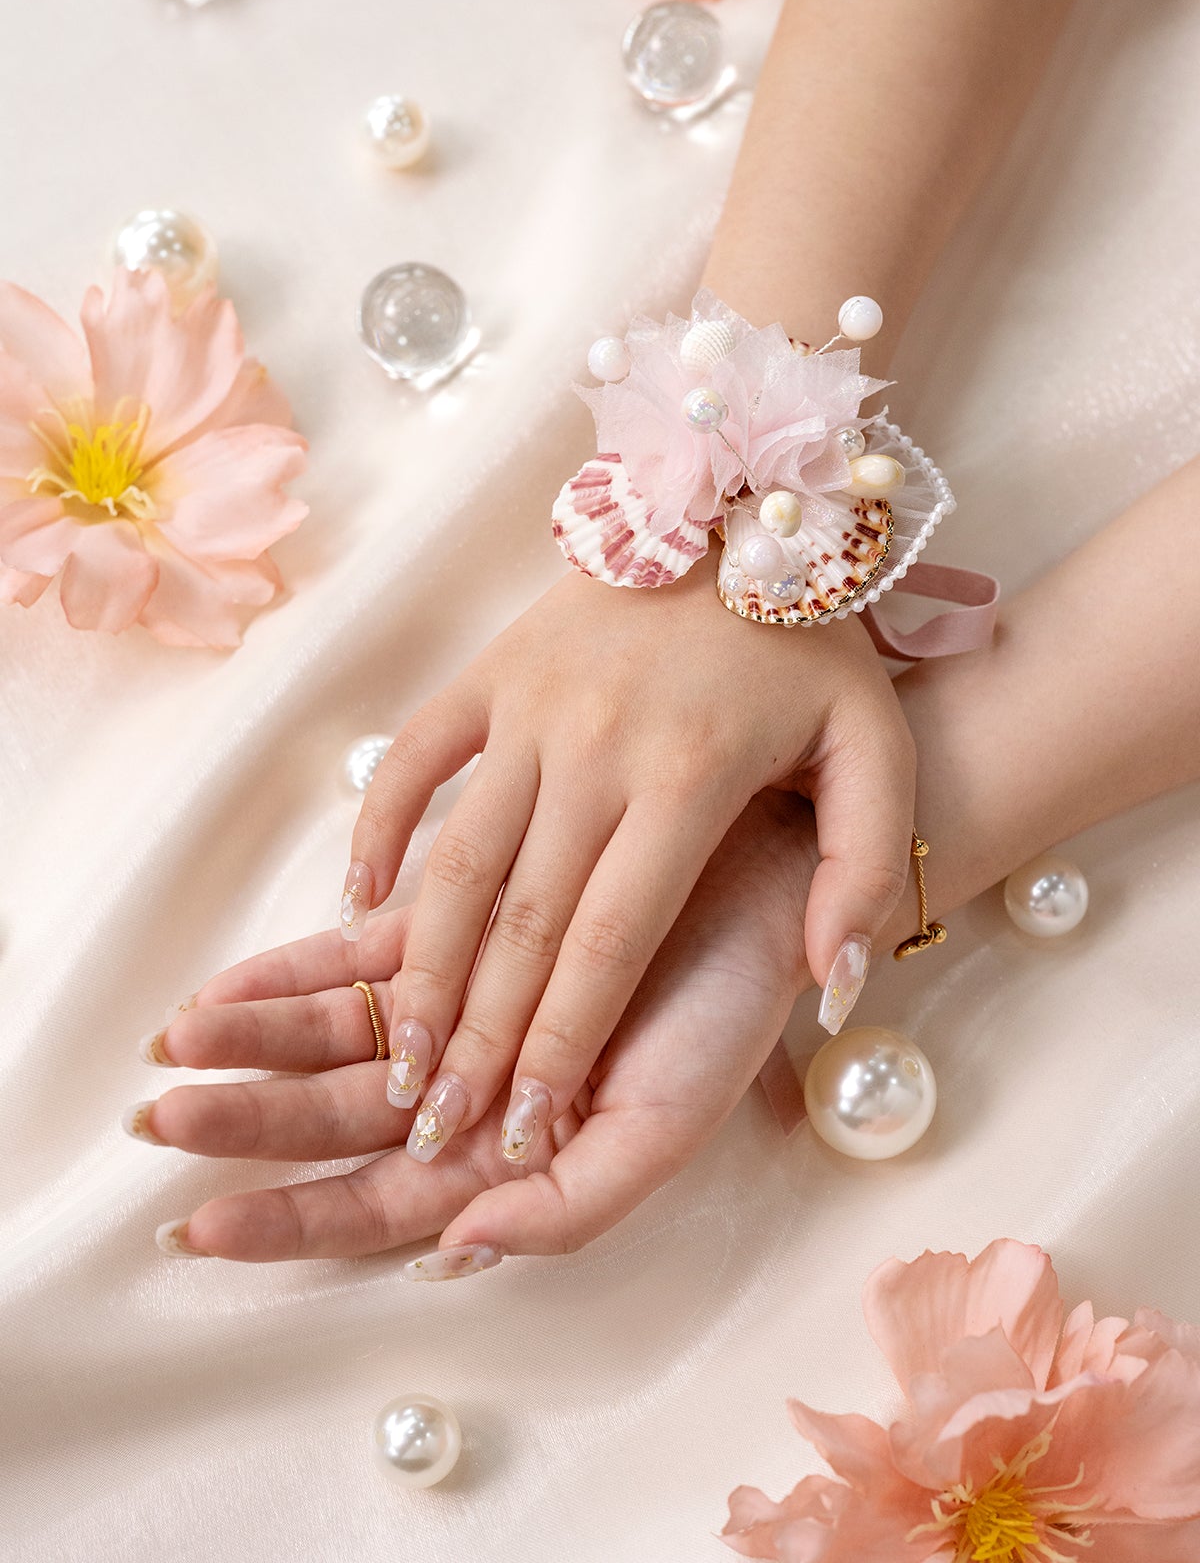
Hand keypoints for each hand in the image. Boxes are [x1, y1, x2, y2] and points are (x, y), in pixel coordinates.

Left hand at [135, 793, 818, 1261]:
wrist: (765, 888)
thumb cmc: (722, 1013)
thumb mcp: (666, 1128)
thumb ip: (568, 1208)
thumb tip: (451, 1253)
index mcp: (511, 1152)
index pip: (380, 1205)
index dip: (294, 1221)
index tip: (205, 1226)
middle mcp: (470, 1084)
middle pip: (336, 1120)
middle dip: (246, 1124)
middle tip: (158, 1123)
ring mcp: (458, 999)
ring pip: (335, 1036)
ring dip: (254, 1041)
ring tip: (175, 1044)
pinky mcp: (455, 923)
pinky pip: (358, 953)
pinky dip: (295, 969)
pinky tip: (231, 980)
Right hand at [343, 558, 912, 1171]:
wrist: (748, 502)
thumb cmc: (816, 648)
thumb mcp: (879, 754)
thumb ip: (865, 873)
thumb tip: (832, 988)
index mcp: (690, 781)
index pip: (606, 948)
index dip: (560, 1050)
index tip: (525, 1133)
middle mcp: (596, 749)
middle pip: (519, 924)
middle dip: (479, 1038)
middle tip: (439, 1128)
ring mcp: (530, 705)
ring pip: (456, 860)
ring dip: (422, 964)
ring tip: (400, 1054)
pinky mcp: (491, 670)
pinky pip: (414, 758)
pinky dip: (378, 832)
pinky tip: (358, 908)